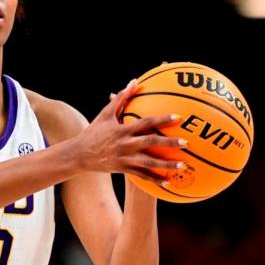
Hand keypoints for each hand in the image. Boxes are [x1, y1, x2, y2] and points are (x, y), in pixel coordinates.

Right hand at [72, 80, 187, 182]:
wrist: (79, 154)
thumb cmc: (94, 131)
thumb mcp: (106, 114)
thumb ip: (121, 98)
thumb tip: (135, 81)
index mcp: (122, 130)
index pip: (145, 122)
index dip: (162, 120)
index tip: (178, 118)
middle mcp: (125, 144)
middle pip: (150, 143)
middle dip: (169, 143)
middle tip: (186, 143)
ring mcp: (124, 158)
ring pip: (149, 163)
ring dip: (166, 165)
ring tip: (183, 166)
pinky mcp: (123, 170)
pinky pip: (142, 176)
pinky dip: (155, 179)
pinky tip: (169, 182)